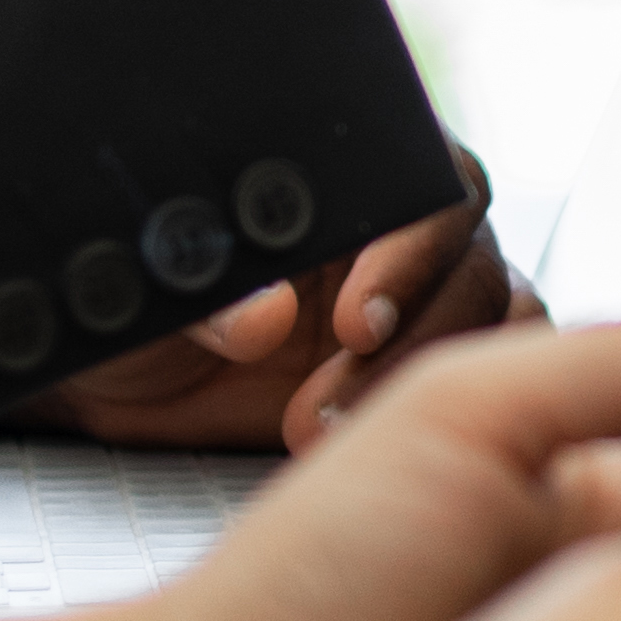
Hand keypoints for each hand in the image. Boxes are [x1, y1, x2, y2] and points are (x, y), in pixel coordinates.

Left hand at [41, 161, 512, 450]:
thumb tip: (263, 316)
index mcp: (343, 177)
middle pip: (468, 252)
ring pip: (493, 313)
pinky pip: (491, 368)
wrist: (127, 385)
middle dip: (412, 330)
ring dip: (425, 376)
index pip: (421, 175)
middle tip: (330, 403)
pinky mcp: (434, 357)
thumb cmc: (136, 314)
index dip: (404, 245)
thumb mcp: (142, 305)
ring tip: (316, 430)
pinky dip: (461, 406)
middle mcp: (400, 225)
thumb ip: (200, 302)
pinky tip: (376, 445)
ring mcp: (428, 291)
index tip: (353, 321)